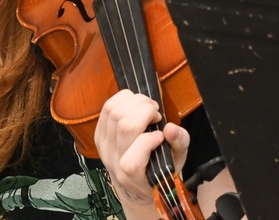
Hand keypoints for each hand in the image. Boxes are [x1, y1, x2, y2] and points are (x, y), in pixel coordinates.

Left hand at [94, 89, 189, 213]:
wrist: (135, 180)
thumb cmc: (158, 170)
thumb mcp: (176, 161)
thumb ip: (179, 144)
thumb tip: (171, 128)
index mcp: (132, 177)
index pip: (131, 161)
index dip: (149, 141)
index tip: (161, 136)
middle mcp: (114, 162)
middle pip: (125, 126)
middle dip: (145, 110)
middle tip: (156, 113)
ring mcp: (103, 147)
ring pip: (114, 113)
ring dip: (135, 101)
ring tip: (148, 106)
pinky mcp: (98, 135)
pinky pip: (106, 109)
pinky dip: (123, 99)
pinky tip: (135, 103)